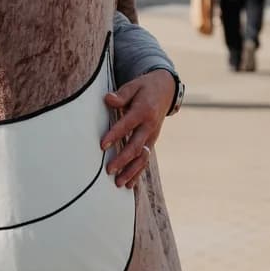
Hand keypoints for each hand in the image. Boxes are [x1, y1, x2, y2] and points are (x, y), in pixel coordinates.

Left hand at [102, 70, 175, 188]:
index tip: (102, 145)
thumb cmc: (145, 88)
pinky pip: (145, 159)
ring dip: (131, 171)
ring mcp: (152, 136)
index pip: (127, 125)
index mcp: (144, 111)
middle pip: (136, 146)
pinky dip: (138, 172)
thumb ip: (121, 95)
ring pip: (142, 157)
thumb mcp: (134, 85)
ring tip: (119, 183)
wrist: (166, 90)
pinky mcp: (151, 142)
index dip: (115, 135)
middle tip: (109, 170)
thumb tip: (108, 99)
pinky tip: (129, 185)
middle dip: (123, 159)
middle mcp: (150, 126)